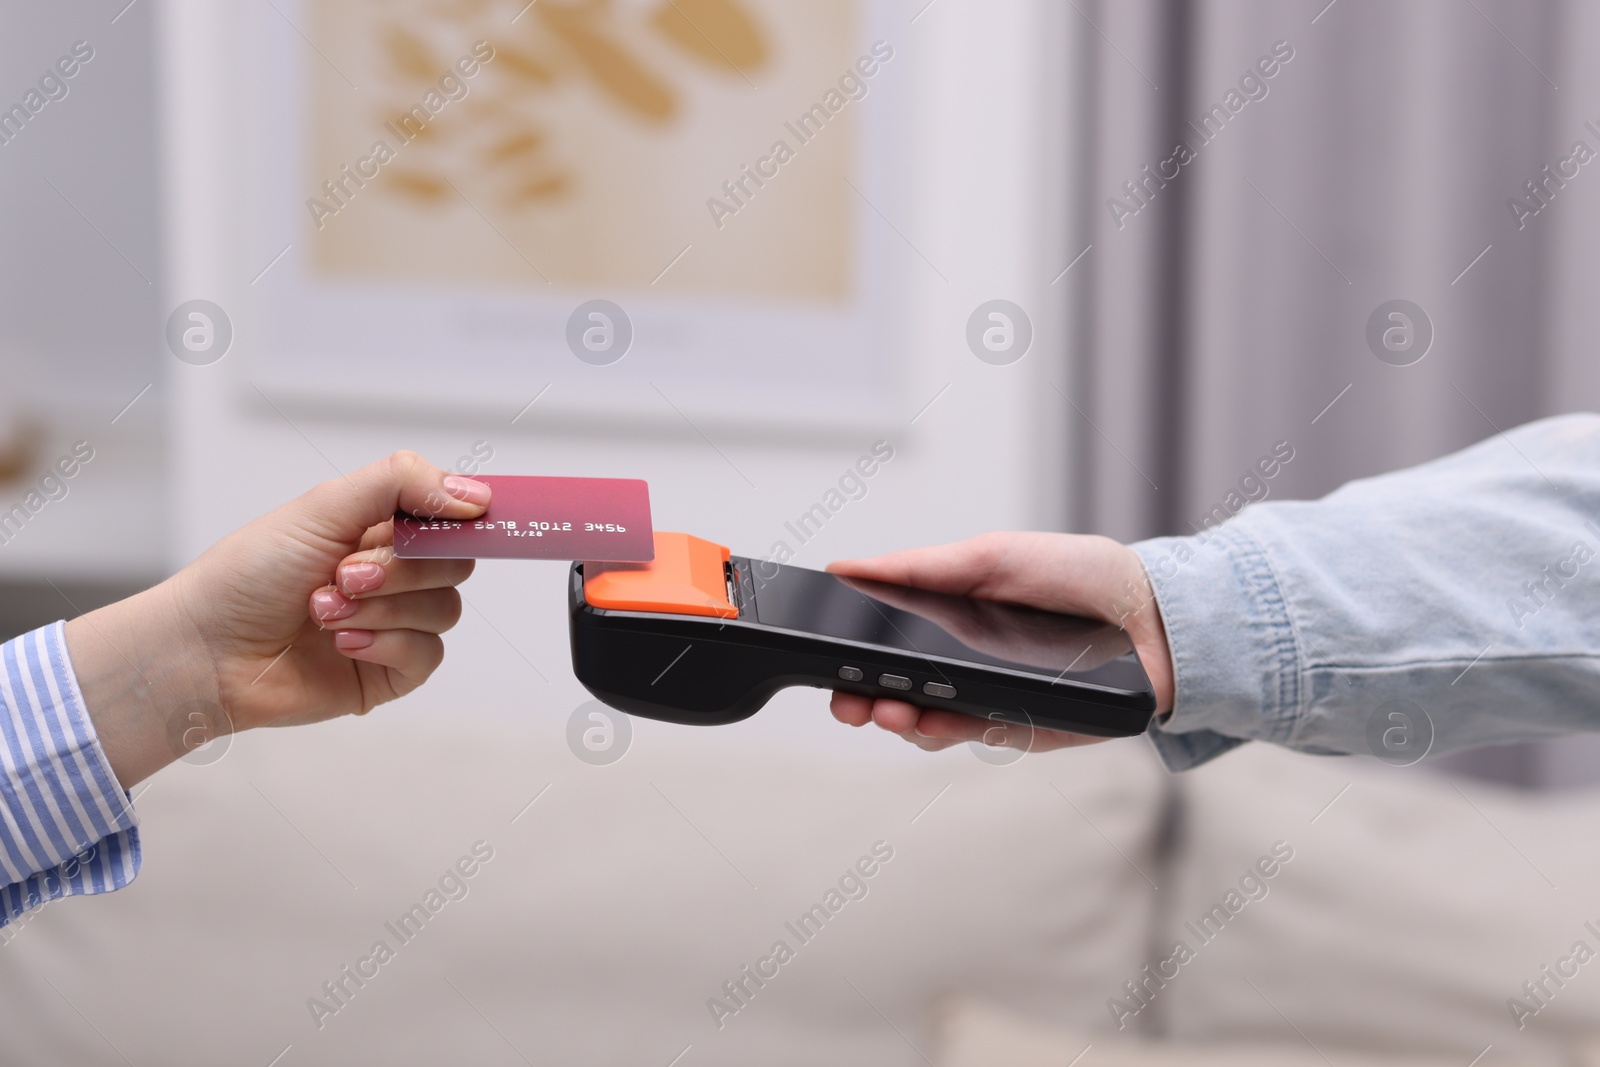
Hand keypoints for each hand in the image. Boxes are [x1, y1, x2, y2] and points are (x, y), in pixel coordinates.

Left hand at [65, 452, 489, 787]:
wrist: (207, 652)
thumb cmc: (248, 576)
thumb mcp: (324, 508)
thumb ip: (401, 484)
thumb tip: (474, 497)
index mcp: (379, 529)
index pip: (449, 514)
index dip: (462, 516)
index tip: (469, 515)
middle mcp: (393, 575)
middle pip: (455, 563)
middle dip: (400, 569)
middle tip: (343, 574)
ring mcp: (394, 625)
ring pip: (444, 610)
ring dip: (383, 609)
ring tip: (323, 612)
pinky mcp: (389, 673)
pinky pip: (428, 655)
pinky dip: (386, 644)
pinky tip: (341, 642)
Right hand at [825, 531, 1173, 752]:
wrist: (1152, 613)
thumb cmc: (1077, 576)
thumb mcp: (991, 557)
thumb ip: (919, 568)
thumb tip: (848, 568)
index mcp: (946, 622)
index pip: (880, 648)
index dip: (848, 659)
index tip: (827, 662)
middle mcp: (960, 667)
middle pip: (892, 694)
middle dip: (861, 702)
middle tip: (848, 702)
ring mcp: (987, 700)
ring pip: (924, 725)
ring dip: (899, 721)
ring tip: (890, 711)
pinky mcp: (1021, 729)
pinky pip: (973, 737)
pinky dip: (947, 731)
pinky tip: (933, 720)